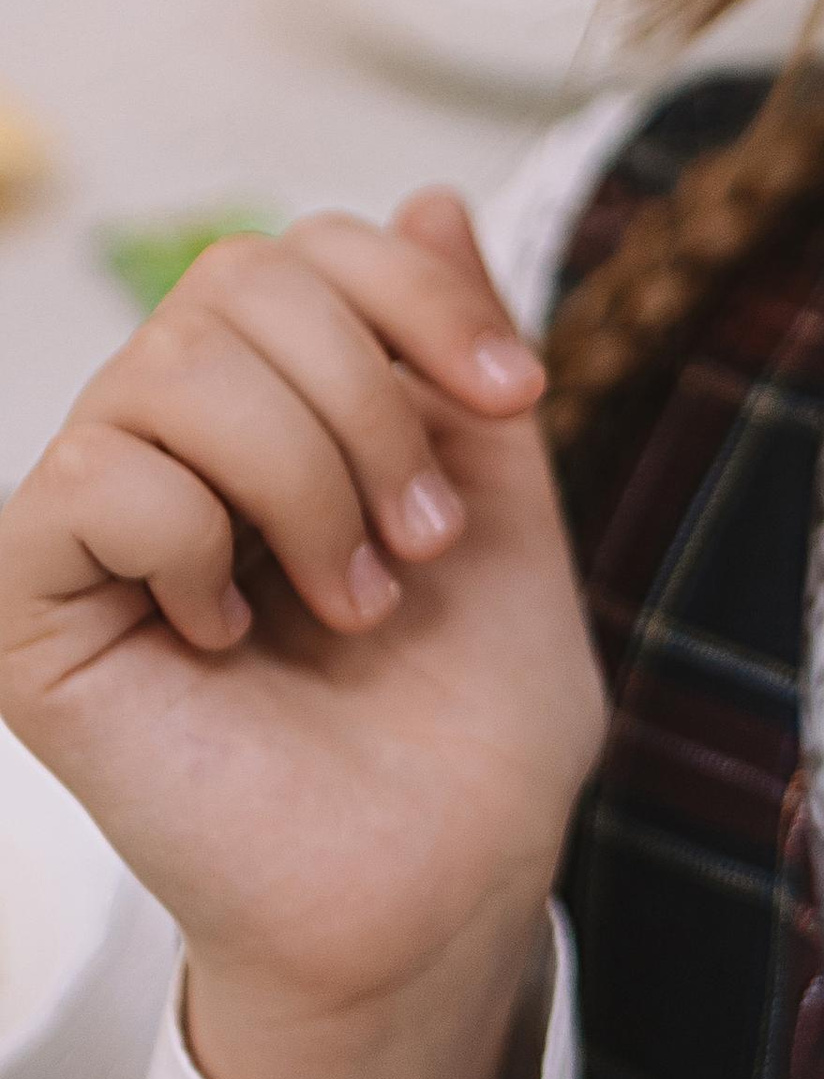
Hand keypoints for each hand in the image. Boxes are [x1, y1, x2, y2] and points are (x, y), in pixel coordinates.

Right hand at [0, 192, 606, 1078]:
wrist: (439, 883)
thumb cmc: (468, 721)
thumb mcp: (509, 506)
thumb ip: (462, 359)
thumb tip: (434, 195)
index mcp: (282, 407)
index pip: (307, 247)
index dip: (418, 295)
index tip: (519, 398)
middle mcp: (173, 442)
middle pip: (240, 281)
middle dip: (371, 406)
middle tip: (422, 546)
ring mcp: (95, 519)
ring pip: (171, 370)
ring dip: (307, 482)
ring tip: (353, 601)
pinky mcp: (34, 606)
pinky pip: (99, 480)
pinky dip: (200, 543)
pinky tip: (232, 633)